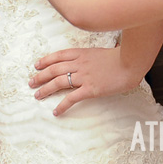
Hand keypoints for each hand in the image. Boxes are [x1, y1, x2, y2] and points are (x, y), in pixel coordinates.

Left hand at [29, 46, 144, 115]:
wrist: (131, 63)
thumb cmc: (121, 57)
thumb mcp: (102, 52)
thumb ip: (91, 56)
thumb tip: (88, 59)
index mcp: (82, 53)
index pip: (59, 55)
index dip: (46, 60)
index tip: (37, 65)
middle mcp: (80, 64)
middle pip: (54, 69)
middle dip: (41, 76)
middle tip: (31, 82)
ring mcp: (85, 76)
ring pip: (59, 82)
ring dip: (46, 89)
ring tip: (38, 95)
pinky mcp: (91, 89)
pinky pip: (72, 98)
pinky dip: (62, 105)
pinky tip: (56, 111)